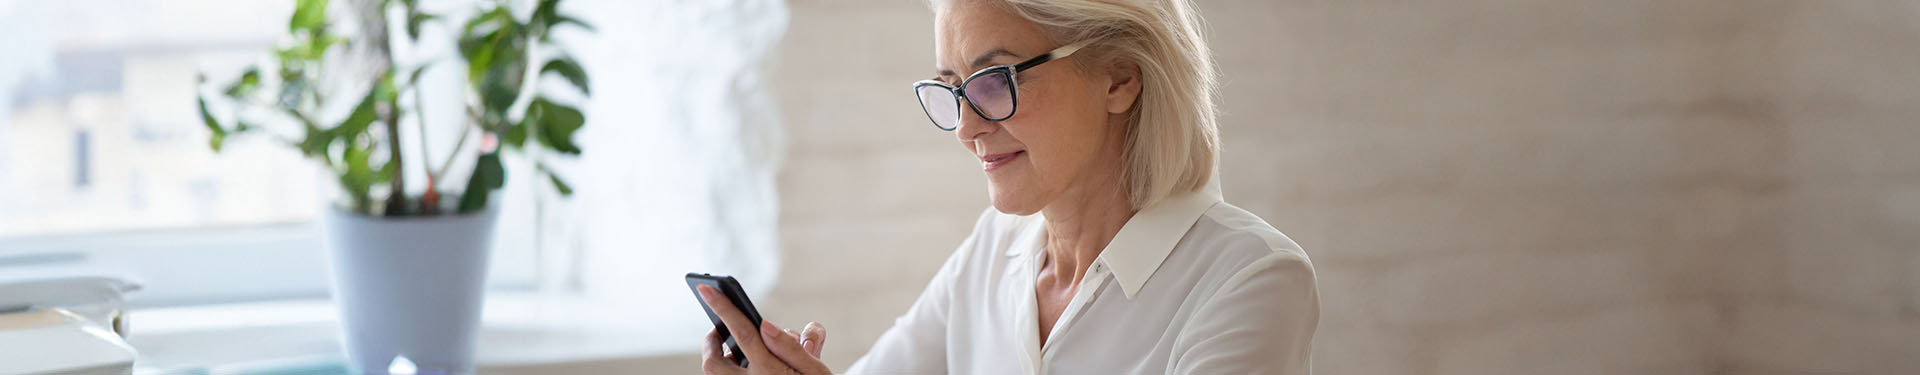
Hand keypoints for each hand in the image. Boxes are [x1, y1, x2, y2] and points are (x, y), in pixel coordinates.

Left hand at [698, 285, 831, 374]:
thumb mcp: (816, 371)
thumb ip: (793, 347)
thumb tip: (767, 326)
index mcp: (770, 371)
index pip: (742, 332)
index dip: (723, 308)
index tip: (705, 287)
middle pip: (712, 362)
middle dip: (711, 341)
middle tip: (720, 328)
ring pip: (716, 374)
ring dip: (721, 357)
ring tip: (737, 347)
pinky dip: (733, 369)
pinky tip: (749, 364)